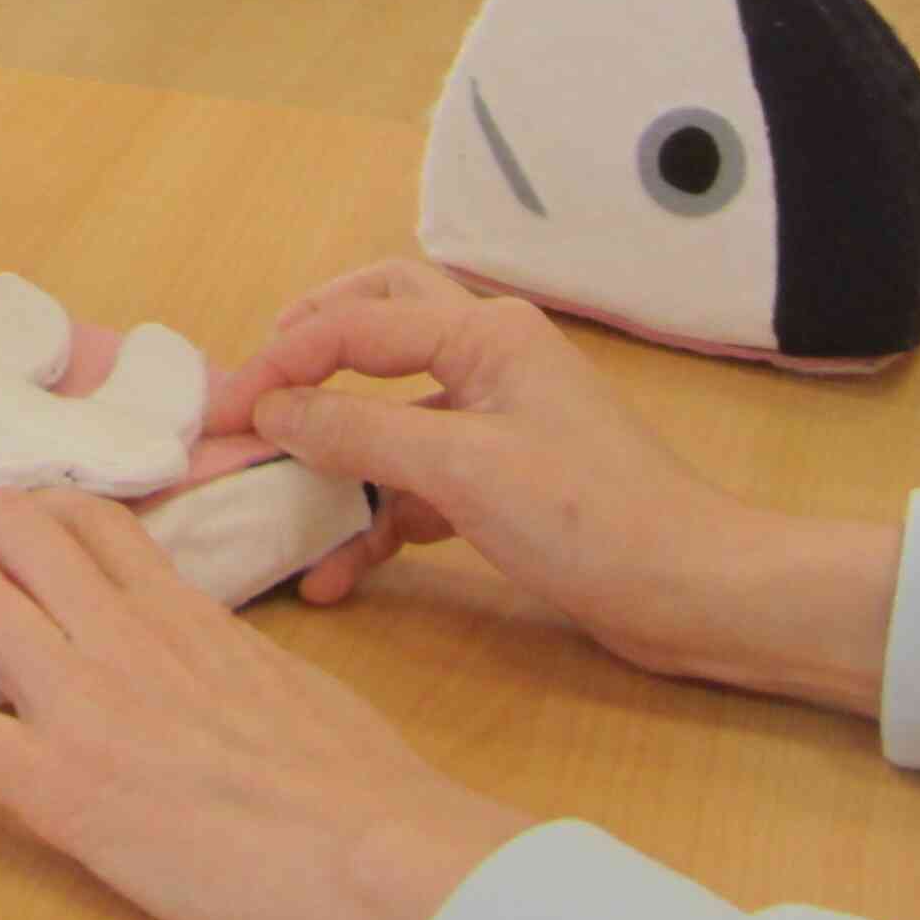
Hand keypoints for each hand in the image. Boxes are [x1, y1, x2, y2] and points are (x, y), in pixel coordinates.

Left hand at [0, 489, 526, 919]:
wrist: (381, 855)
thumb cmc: (364, 787)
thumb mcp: (289, 684)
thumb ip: (231, 661)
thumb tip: (210, 672)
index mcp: (188, 613)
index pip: (94, 522)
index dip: (31, 505)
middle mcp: (127, 637)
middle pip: (18, 531)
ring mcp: (90, 704)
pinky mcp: (67, 788)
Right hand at [205, 258, 899, 713]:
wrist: (698, 596)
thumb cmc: (592, 518)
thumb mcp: (463, 469)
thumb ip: (360, 431)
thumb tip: (272, 408)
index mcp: (485, 333)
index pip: (356, 323)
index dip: (281, 361)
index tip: (221, 410)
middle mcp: (490, 359)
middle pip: (378, 323)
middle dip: (311, 353)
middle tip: (255, 388)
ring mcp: (500, 420)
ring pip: (393, 412)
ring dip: (339, 456)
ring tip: (281, 501)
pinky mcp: (506, 482)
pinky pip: (419, 480)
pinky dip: (376, 516)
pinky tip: (340, 570)